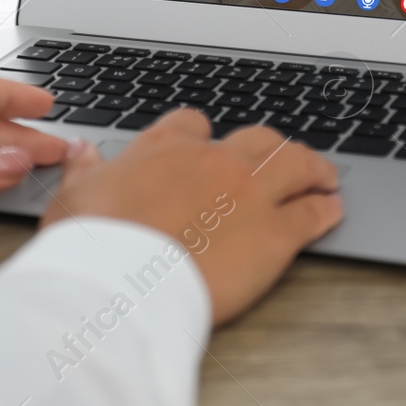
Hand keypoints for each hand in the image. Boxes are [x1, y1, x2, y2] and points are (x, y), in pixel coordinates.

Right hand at [42, 109, 343, 326]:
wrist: (119, 282)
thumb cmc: (92, 244)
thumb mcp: (72, 198)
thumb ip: (83, 171)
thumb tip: (80, 152)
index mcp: (163, 150)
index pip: (192, 124)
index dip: (203, 135)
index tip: (206, 145)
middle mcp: (212, 162)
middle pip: (255, 139)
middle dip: (269, 146)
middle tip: (279, 156)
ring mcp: (249, 195)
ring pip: (293, 165)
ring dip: (312, 168)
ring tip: (323, 176)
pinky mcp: (274, 235)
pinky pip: (311, 213)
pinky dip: (325, 209)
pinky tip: (332, 209)